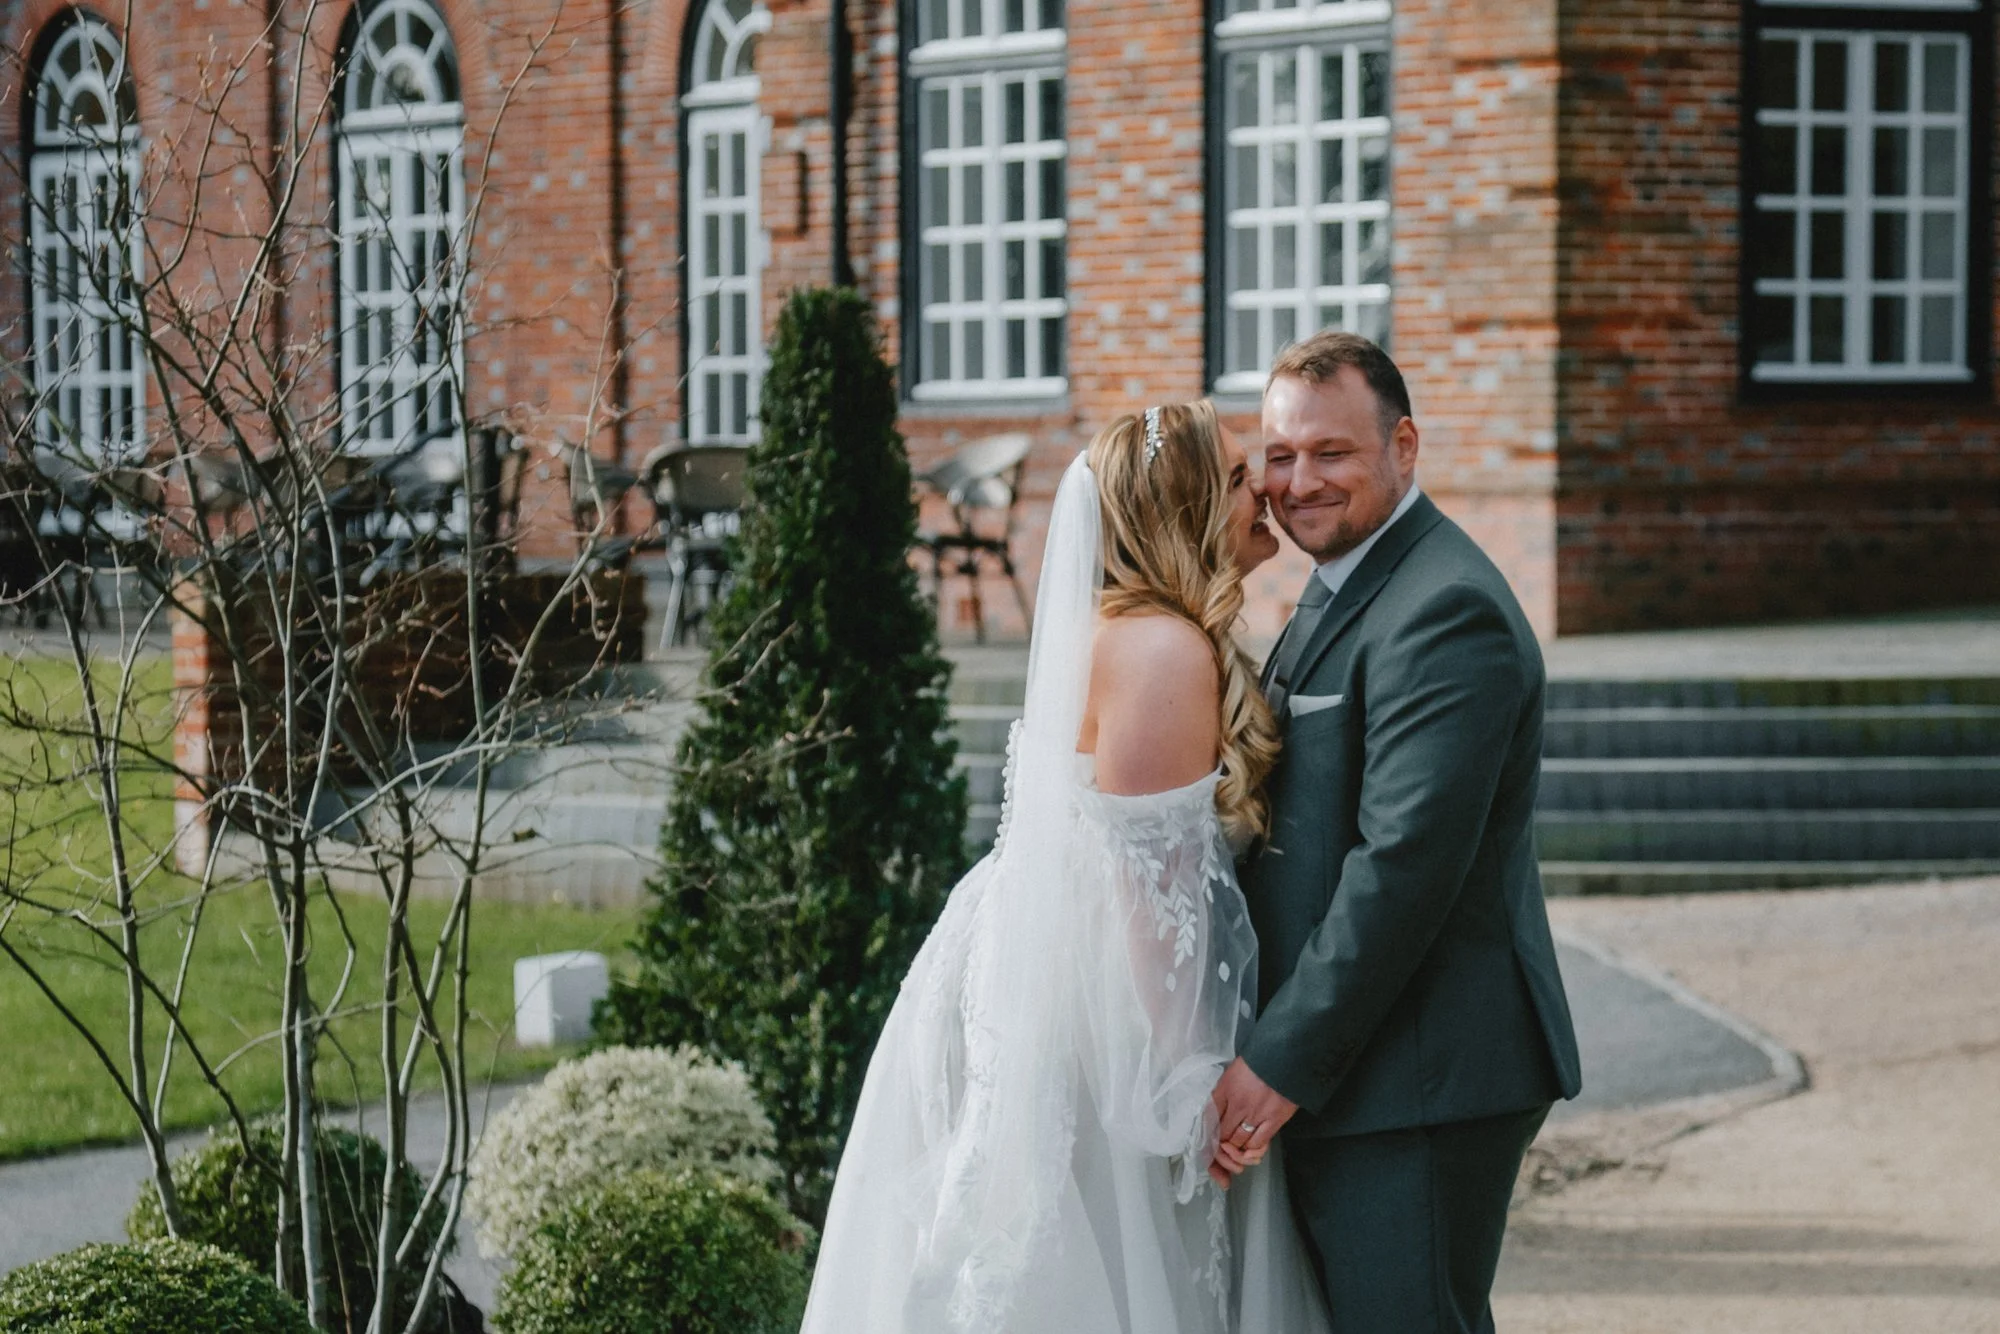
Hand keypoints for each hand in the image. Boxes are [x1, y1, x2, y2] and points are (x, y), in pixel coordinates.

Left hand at [1208, 1057, 1297, 1177]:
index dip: (1206, 1129)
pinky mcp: (1274, 1121)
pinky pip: (1257, 1144)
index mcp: (1225, 1089)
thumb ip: (1223, 1090)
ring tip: (1236, 1146)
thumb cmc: (1259, 1062)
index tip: (1208, 1134)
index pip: (1208, 1116)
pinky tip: (1250, 1148)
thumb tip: (1216, 1109)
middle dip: (1219, 1142)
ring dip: (1234, 1147)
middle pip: (1221, 1133)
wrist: (1287, 1058)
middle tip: (1222, 1145)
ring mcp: (1256, 1114)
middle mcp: (1238, 1104)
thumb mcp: (1233, 1071)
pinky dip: (1251, 1150)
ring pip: (1237, 1142)